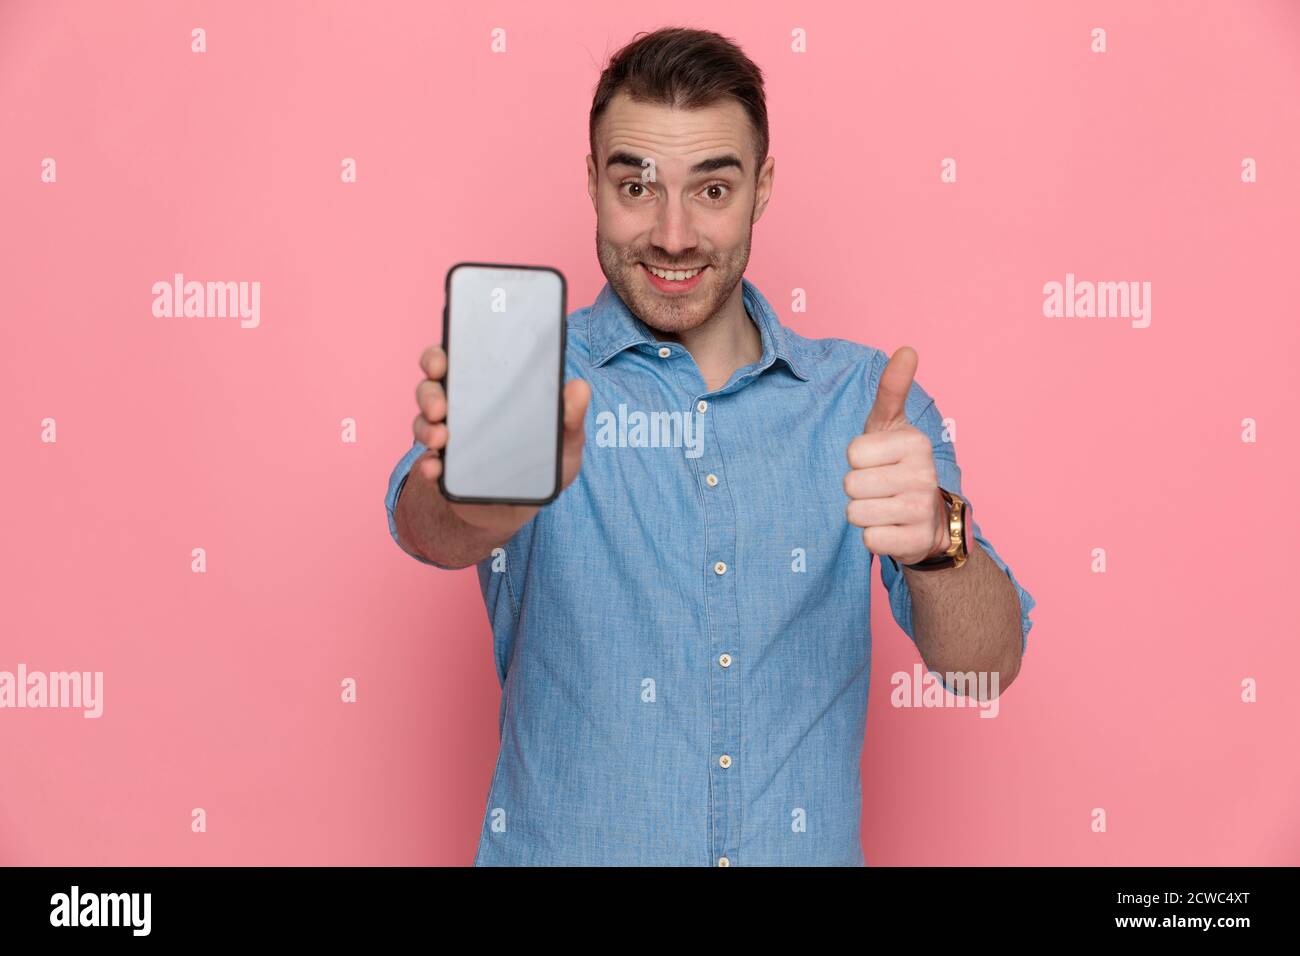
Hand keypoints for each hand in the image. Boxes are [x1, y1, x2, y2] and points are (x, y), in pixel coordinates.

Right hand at [411, 344, 590, 537]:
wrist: (521, 509)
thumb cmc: (542, 466)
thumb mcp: (564, 442)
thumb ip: (570, 418)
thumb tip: (579, 388)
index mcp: (487, 391)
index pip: (458, 361)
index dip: (442, 355)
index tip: (442, 361)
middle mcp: (461, 409)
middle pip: (431, 387)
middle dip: (429, 392)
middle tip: (440, 407)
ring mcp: (448, 438)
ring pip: (423, 421)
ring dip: (426, 427)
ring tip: (441, 438)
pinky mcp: (442, 469)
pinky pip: (426, 462)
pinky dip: (427, 465)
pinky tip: (434, 468)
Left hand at [843, 346, 948, 565]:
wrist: (929, 520)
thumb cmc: (898, 467)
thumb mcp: (891, 427)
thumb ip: (892, 390)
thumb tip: (906, 349)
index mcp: (914, 442)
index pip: (853, 453)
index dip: (857, 461)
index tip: (876, 462)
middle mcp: (923, 474)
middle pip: (851, 484)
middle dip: (857, 490)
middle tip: (879, 489)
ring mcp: (922, 509)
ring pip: (856, 513)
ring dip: (863, 514)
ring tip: (883, 508)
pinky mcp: (916, 542)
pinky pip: (870, 540)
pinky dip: (873, 538)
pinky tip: (891, 529)